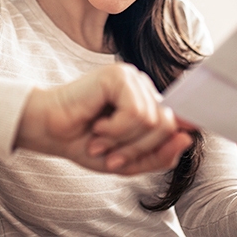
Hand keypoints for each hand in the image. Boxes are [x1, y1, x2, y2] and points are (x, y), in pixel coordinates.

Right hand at [14, 63, 193, 174]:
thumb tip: (187, 139)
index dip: (175, 136)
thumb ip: (160, 155)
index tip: (165, 143)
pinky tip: (97, 125)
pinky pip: (135, 112)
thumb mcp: (127, 161)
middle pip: (166, 125)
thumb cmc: (83, 142)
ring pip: (152, 121)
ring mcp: (131, 79)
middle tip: (111, 156)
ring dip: (123, 141)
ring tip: (99, 140)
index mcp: (148, 104)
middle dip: (139, 149)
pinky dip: (116, 129)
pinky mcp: (118, 75)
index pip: (178, 121)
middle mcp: (143, 88)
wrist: (48, 132)